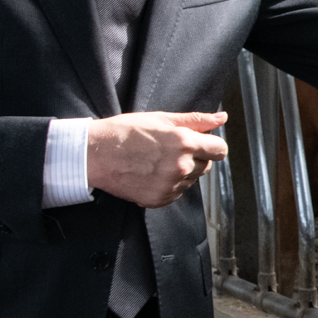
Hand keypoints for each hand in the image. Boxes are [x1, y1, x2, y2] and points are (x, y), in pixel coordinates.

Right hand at [87, 110, 228, 207]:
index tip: (203, 144)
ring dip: (182, 171)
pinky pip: (176, 192)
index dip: (213, 145)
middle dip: (195, 157)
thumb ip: (195, 120)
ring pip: (192, 180)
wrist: (95, 154)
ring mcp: (171, 186)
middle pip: (207, 166)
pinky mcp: (160, 199)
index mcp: (185, 143)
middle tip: (170, 149)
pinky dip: (169, 184)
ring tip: (157, 161)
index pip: (220, 150)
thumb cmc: (125, 132)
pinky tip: (151, 173)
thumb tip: (222, 118)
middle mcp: (181, 167)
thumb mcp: (161, 118)